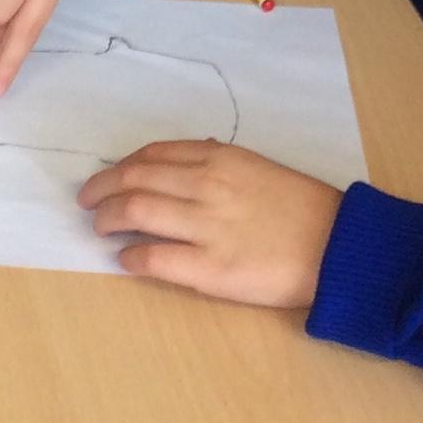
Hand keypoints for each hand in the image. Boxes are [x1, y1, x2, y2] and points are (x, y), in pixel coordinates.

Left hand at [78, 140, 341, 307]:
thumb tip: (181, 162)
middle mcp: (206, 184)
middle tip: (87, 201)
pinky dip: (131, 255)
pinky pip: (154, 257)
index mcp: (219, 158)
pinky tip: (125, 259)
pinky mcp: (208, 268)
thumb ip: (218, 162)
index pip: (153, 154)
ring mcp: (205, 226)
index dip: (121, 165)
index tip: (108, 175)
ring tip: (100, 227)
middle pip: (134, 179)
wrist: (335, 246)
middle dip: (102, 189)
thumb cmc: (300, 207)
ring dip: (107, 219)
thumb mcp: (258, 166)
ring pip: (136, 211)